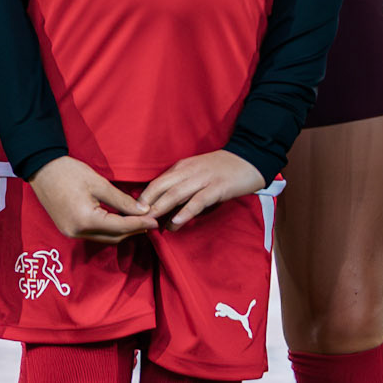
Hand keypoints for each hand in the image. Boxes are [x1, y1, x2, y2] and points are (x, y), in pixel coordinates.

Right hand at [28, 157, 155, 245]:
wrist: (41, 169)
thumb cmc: (69, 172)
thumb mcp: (99, 183)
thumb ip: (122, 200)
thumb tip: (142, 210)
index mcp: (85, 220)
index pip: (120, 227)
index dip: (140, 224)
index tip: (155, 220)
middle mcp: (77, 232)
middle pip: (113, 237)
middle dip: (133, 230)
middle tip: (151, 222)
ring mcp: (71, 233)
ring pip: (104, 238)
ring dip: (122, 232)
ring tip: (139, 222)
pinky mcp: (68, 230)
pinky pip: (94, 235)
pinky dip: (109, 230)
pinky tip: (119, 221)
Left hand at [138, 151, 262, 229]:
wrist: (250, 159)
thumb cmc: (222, 169)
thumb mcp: (197, 172)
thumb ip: (182, 184)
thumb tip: (165, 204)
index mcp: (182, 167)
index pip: (158, 181)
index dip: (144, 196)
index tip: (132, 210)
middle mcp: (189, 171)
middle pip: (161, 186)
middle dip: (146, 202)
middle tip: (134, 218)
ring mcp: (203, 179)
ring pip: (176, 194)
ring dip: (161, 209)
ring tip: (151, 223)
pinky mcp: (217, 188)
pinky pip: (198, 201)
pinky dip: (185, 212)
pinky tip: (177, 222)